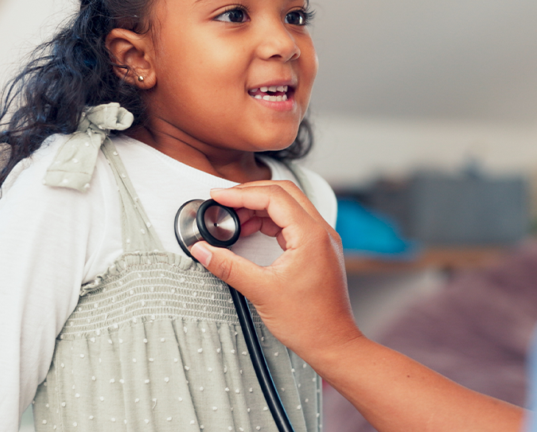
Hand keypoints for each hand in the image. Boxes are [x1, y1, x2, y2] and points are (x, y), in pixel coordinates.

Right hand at [190, 181, 363, 363]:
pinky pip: (292, 223)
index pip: (274, 197)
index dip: (242, 193)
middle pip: (283, 193)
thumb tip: (203, 250)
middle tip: (223, 203)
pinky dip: (270, 223)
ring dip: (259, 209)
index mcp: (311, 235)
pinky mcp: (317, 250)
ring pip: (288, 207)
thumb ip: (228, 266)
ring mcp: (321, 240)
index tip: (219, 196)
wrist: (333, 343)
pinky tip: (251, 233)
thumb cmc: (310, 322)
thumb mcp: (261, 290)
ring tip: (233, 222)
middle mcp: (321, 232)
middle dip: (250, 195)